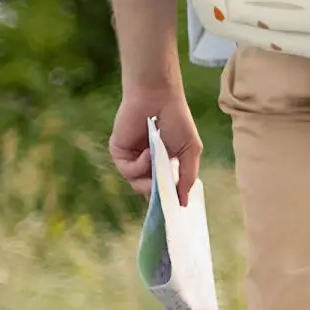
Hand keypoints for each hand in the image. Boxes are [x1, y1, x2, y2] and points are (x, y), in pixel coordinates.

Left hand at [110, 87, 201, 207]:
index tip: (173, 211)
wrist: (158, 98)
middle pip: (149, 191)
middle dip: (158, 194)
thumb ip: (187, 177)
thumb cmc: (178, 120)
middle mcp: (147, 164)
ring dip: (149, 177)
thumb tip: (184, 203)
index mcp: (164, 164)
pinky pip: (128, 171)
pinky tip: (148, 152)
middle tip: (165, 193)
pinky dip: (140, 165)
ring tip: (158, 162)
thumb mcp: (190, 150)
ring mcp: (132, 160)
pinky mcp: (119, 154)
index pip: (163, 189)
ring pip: (137, 184)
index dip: (167, 200)